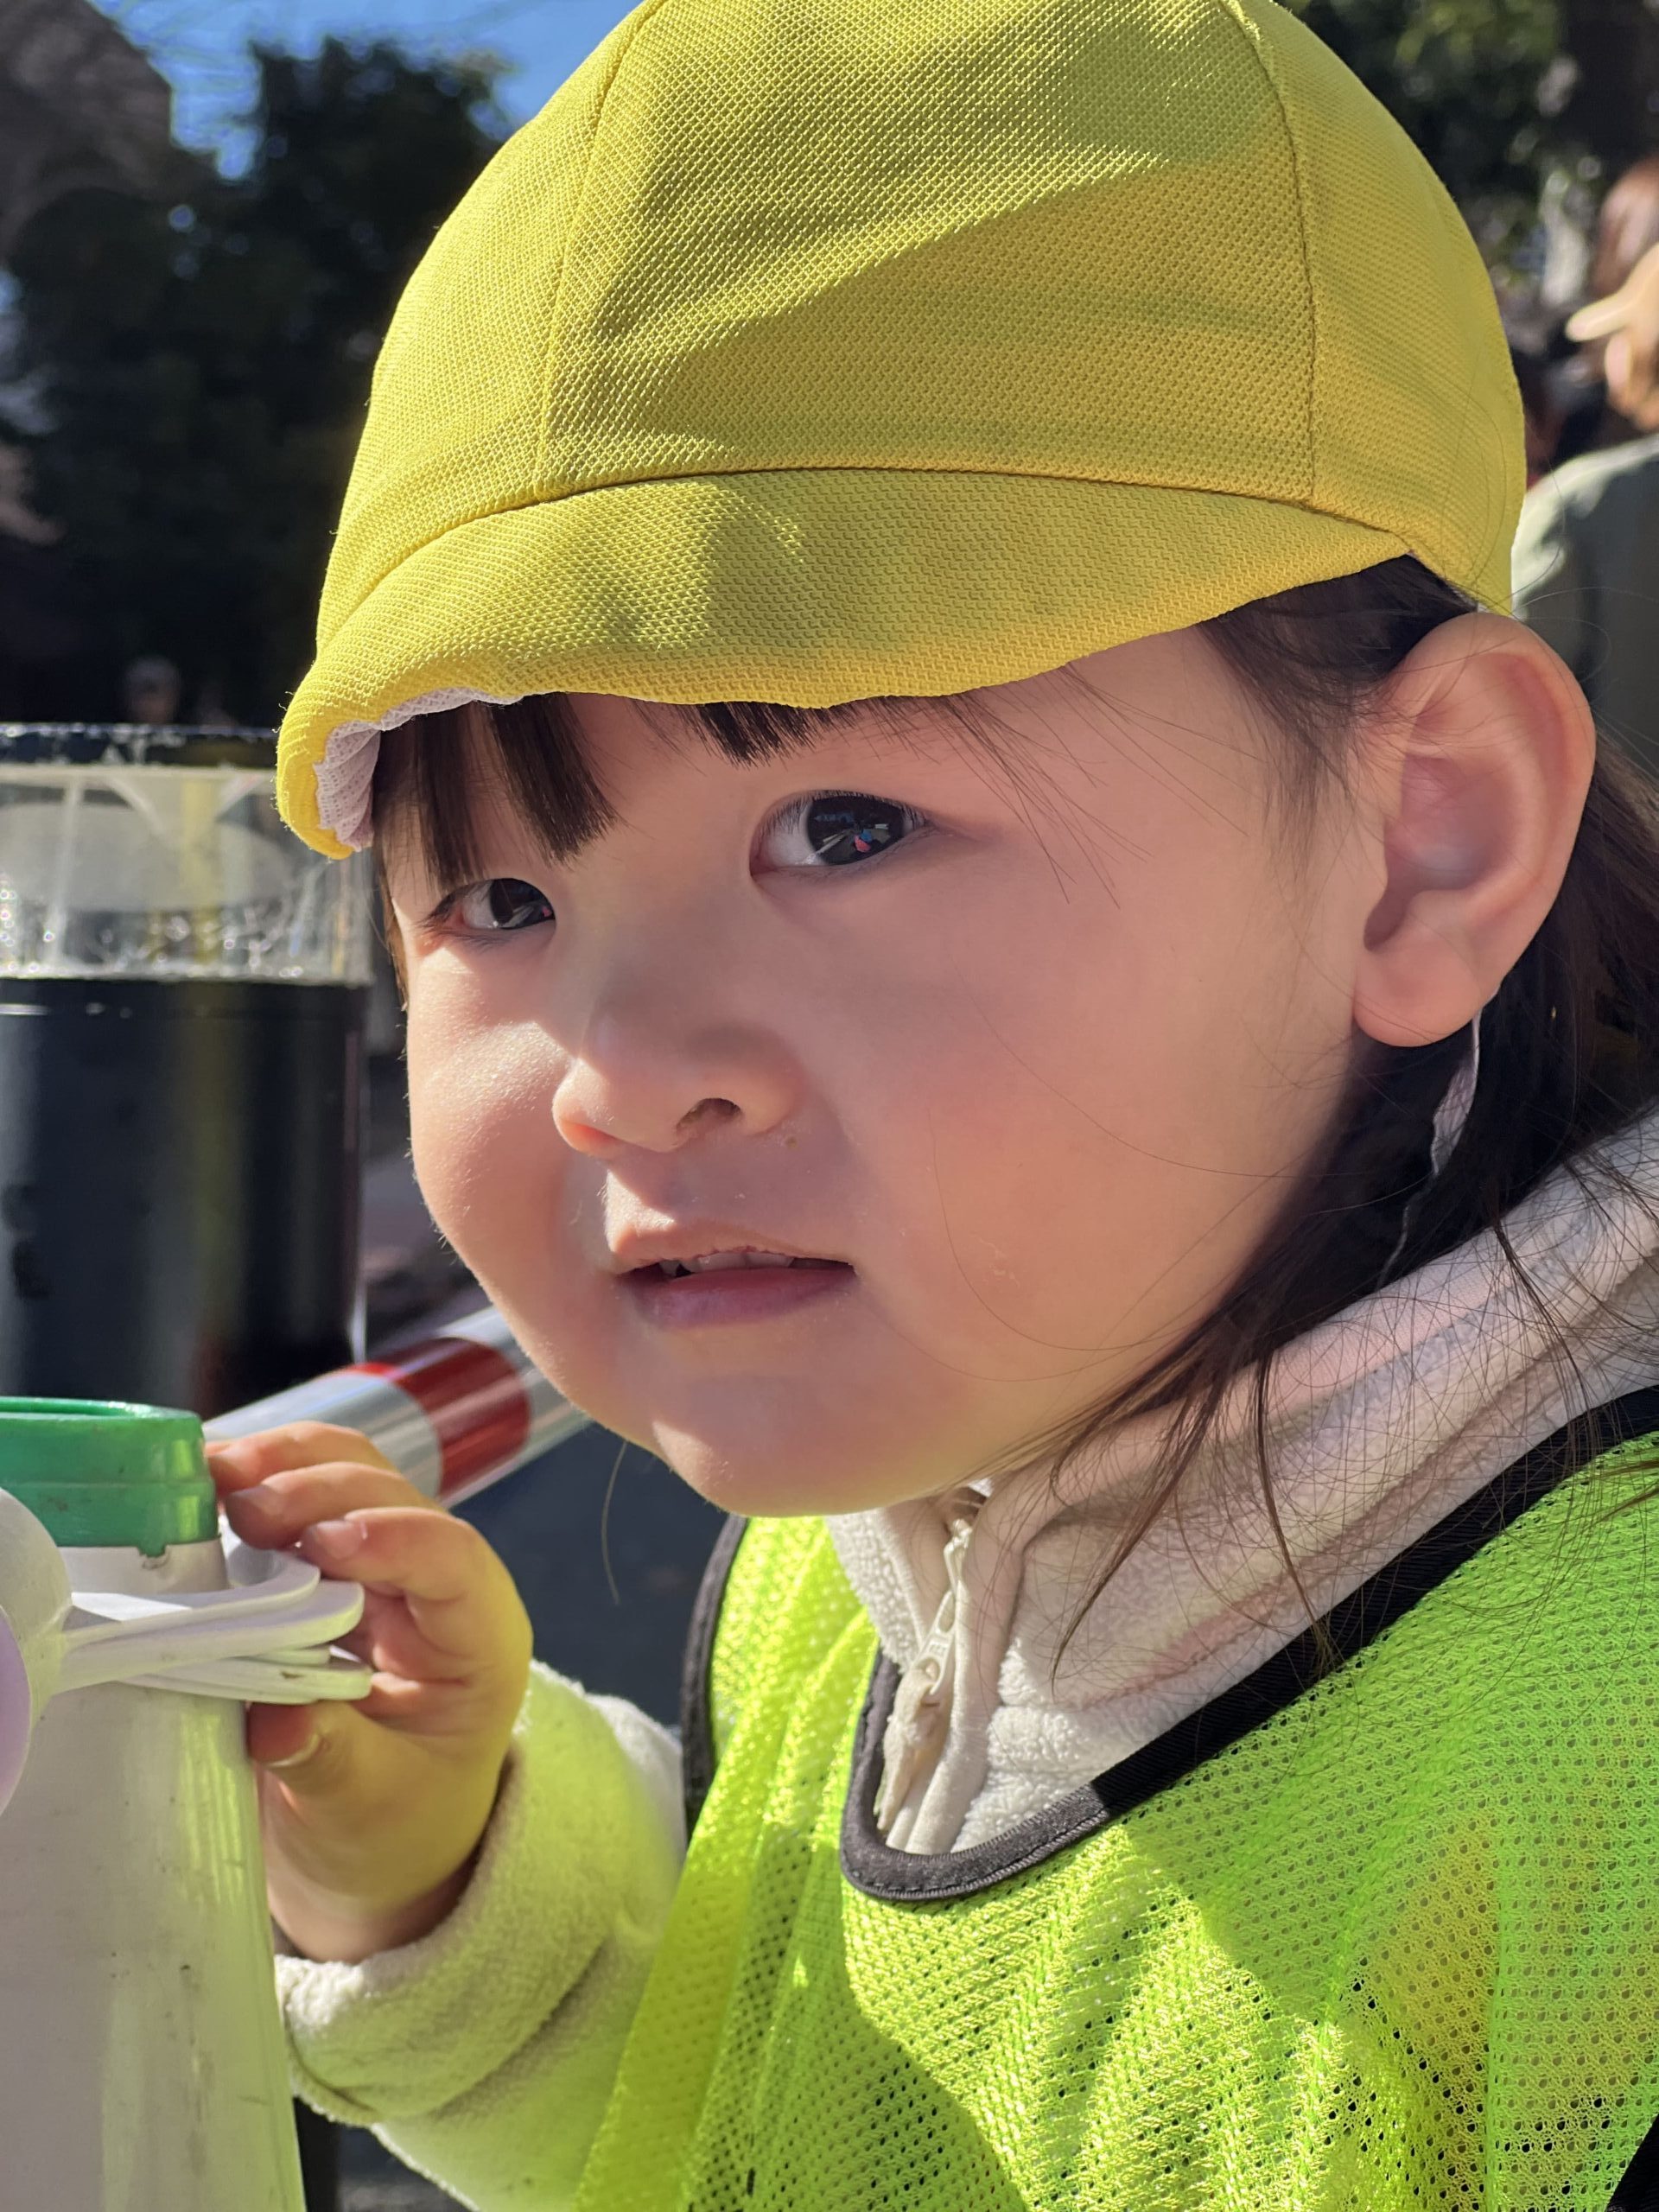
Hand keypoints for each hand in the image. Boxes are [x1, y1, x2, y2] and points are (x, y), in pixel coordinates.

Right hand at [207, 1423, 532, 1963]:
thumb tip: (279, 1722)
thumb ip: (334, 1763)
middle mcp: (440, 1586)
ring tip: (213, 1475)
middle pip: (396, 1501)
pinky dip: (257, 1480)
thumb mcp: (371, 1809)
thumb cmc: (395, 1825)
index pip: (456, 1561)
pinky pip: (304, 1497)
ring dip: (284, 1464)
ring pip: (352, 1476)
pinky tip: (204, 1487)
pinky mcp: (331, 1564)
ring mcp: (386, 1565)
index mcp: (479, 1641)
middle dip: (320, 1491)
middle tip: (240, 1506)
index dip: (395, 1538)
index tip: (320, 1545)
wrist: (380, 1838)